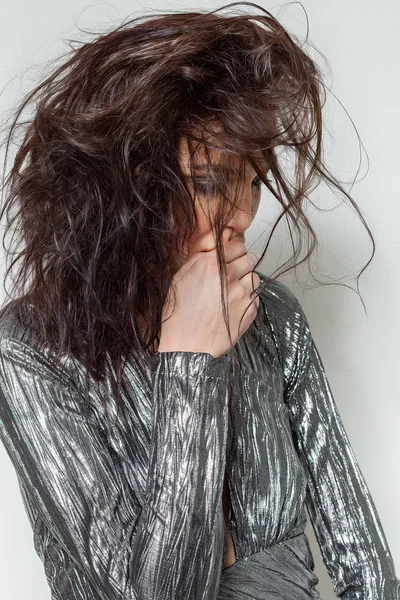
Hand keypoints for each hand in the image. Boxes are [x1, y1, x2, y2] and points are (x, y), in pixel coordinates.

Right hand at [158, 239, 260, 357]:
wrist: (187, 346)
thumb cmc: (178, 315)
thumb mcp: (179, 279)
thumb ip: (199, 259)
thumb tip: (213, 247)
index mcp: (210, 264)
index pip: (237, 245)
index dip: (234, 251)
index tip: (232, 256)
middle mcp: (229, 275)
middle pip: (249, 259)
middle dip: (244, 263)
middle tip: (235, 272)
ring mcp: (242, 293)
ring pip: (254, 277)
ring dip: (247, 280)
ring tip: (233, 291)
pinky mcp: (249, 310)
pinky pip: (255, 297)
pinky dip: (248, 299)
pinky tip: (233, 307)